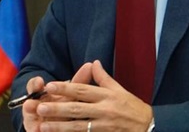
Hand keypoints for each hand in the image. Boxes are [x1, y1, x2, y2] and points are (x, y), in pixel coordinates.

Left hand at [35, 60, 152, 131]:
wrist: (148, 128)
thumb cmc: (133, 107)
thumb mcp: (120, 90)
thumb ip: (104, 78)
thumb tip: (94, 63)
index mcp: (107, 95)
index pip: (83, 90)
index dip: (65, 88)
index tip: (49, 86)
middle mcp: (105, 110)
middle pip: (77, 108)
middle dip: (57, 108)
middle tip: (40, 107)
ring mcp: (104, 126)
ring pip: (78, 126)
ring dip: (59, 126)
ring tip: (43, 126)